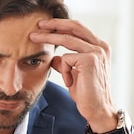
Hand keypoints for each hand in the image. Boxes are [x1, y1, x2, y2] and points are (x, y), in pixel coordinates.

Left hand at [30, 18, 117, 133]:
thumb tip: (53, 57)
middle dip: (54, 23)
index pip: (79, 29)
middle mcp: (100, 46)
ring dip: (48, 38)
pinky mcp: (90, 60)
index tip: (46, 25)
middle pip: (74, 26)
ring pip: (67, 39)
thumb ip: (66, 64)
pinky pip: (66, 59)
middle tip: (38, 23)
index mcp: (99, 47)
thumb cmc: (86, 94)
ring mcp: (97, 52)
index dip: (62, 25)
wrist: (97, 110)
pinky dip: (63, 71)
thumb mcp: (73, 75)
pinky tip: (70, 83)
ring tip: (33, 38)